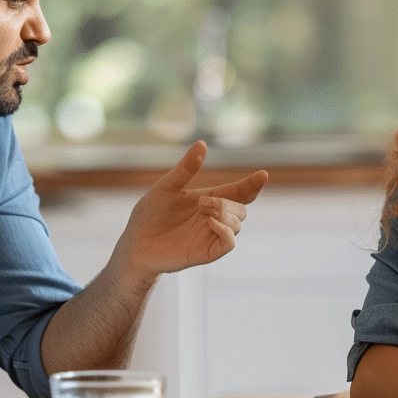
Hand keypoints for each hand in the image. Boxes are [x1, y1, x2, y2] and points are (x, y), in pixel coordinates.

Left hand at [112, 141, 268, 281]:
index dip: (252, 184)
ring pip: (238, 224)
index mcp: (208, 200)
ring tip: (202, 212)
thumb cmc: (148, 215)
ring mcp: (211, 236)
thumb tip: (202, 145)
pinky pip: (229, 244)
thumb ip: (185, 169)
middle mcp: (213, 218)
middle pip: (241, 208)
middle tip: (201, 203)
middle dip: (227, 202)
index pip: (238, 192)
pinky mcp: (206, 253)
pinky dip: (226, 232)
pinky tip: (212, 223)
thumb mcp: (165, 187)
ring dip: (225, 214)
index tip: (263, 175)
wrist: (134, 244)